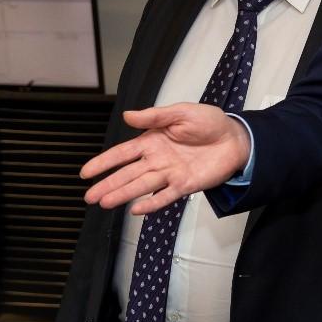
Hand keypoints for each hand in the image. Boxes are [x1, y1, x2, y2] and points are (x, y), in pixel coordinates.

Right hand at [81, 102, 250, 213]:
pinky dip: (152, 203)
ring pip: (142, 186)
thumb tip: (127, 115)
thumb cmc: (210, 123)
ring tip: (105, 203)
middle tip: (89, 196)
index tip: (85, 173)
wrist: (236, 138)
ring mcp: (171, 173)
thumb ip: (155, 115)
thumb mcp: (182, 112)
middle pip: (128, 173)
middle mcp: (158, 159)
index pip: (123, 153)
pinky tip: (136, 210)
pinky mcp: (186, 185)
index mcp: (153, 140)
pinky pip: (166, 196)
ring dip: (123, 194)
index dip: (104, 162)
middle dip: (108, 184)